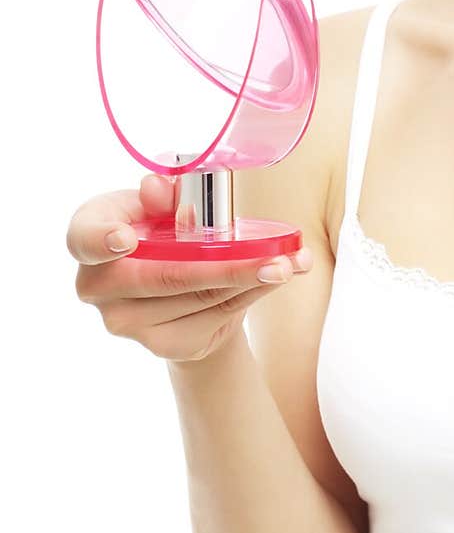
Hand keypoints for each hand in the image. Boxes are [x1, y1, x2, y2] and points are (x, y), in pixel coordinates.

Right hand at [68, 173, 313, 362]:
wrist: (182, 287)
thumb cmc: (168, 230)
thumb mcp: (167, 202)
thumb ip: (165, 192)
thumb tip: (157, 188)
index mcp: (90, 235)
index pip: (82, 237)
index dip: (100, 237)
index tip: (124, 239)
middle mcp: (98, 285)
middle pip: (163, 276)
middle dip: (224, 267)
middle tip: (272, 260)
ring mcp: (126, 321)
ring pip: (198, 297)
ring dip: (251, 278)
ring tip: (291, 262)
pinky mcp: (162, 344)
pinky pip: (214, 315)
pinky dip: (251, 293)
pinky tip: (277, 277)